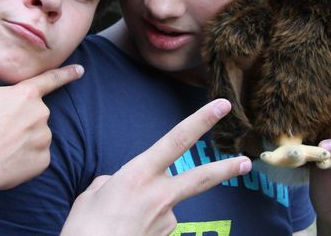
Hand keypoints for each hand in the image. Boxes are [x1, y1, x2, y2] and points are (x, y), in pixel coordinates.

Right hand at [0, 23, 82, 192]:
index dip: (66, 74)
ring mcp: (44, 139)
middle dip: (21, 119)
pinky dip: (25, 159)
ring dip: (23, 139)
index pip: (51, 79)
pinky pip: (37, 157)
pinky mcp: (43, 162)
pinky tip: (6, 161)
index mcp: (26, 95)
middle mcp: (41, 114)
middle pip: (36, 114)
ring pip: (37, 136)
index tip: (80, 70)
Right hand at [60, 99, 252, 235]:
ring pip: (164, 204)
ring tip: (119, 222)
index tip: (222, 106)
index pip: (177, 140)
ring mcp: (166, 220)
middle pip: (201, 177)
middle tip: (245, 161)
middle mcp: (159, 195)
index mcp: (139, 174)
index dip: (201, 120)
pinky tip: (125, 231)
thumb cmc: (84, 228)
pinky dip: (143, 224)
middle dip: (226, 168)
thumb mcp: (93, 194)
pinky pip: (156, 223)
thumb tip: (120, 184)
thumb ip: (114, 181)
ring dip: (148, 208)